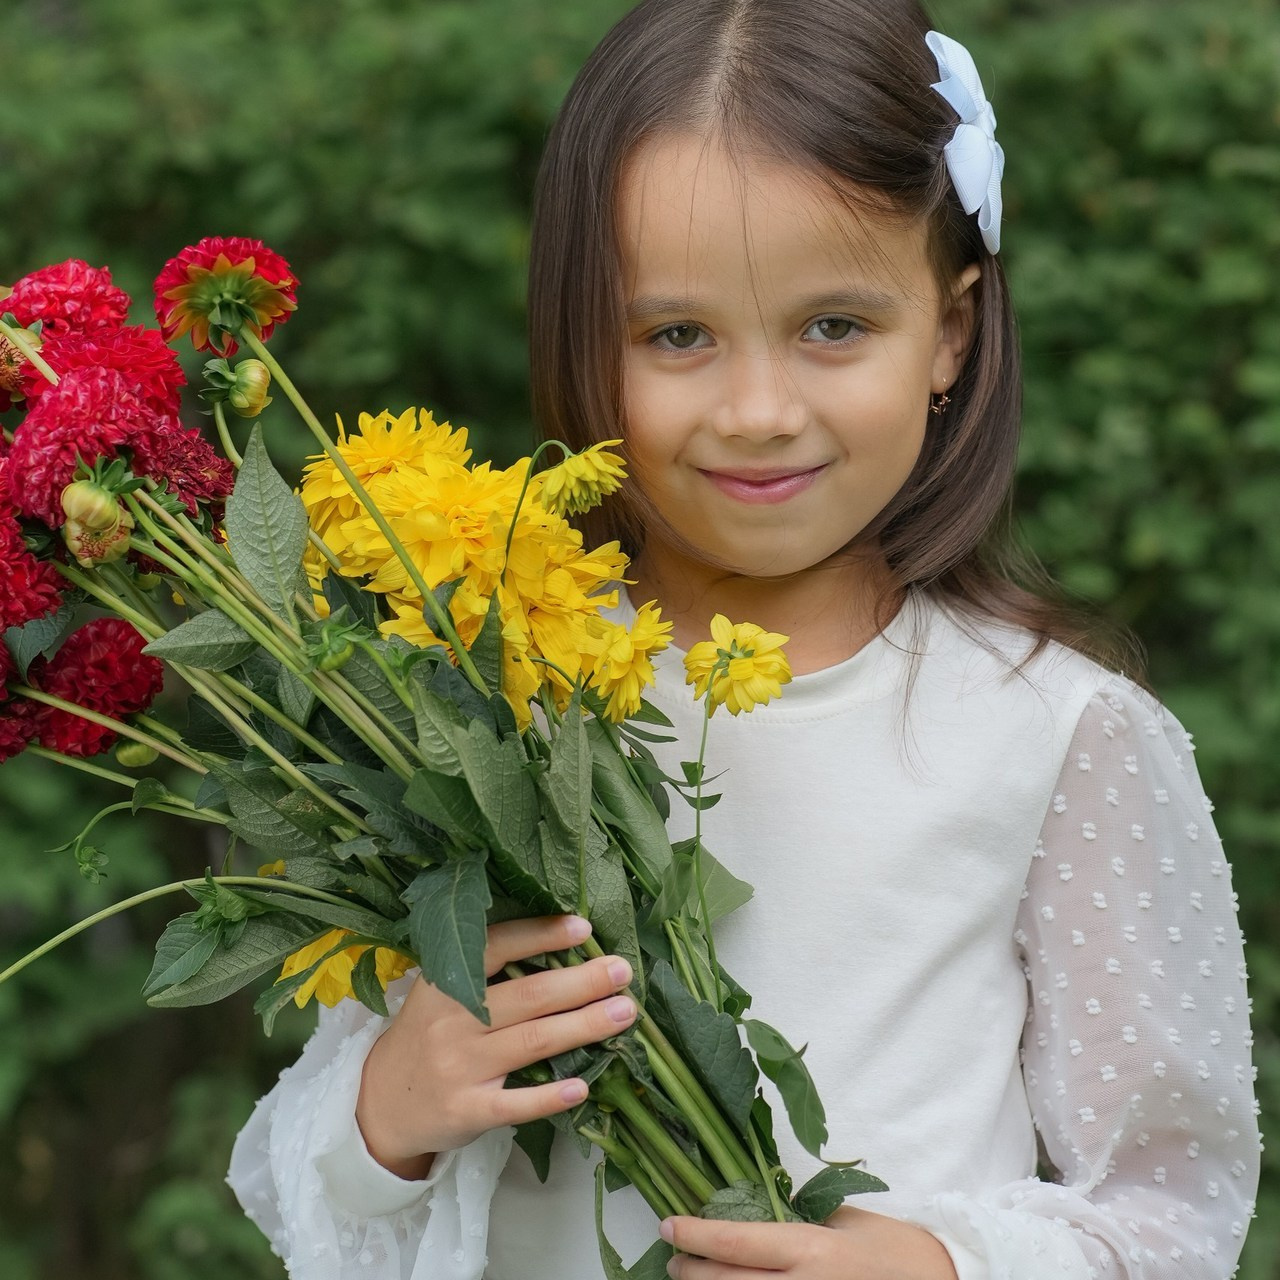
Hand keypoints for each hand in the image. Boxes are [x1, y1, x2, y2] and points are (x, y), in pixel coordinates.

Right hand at [356, 914, 635, 1178]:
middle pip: (529, 996)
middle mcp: (452, 1020)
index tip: (583, 926)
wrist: (381, 1102)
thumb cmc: (430, 1036)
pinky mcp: (465, 1111)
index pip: (497, 947)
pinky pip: (514, 1103)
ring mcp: (459, 1067)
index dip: (540, 935)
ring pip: (532, 1042)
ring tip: (624, 1012)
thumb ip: (488, 974)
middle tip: (623, 971)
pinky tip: (582, 1087)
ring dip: (583, 1026)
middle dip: (582, 981)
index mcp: (446, 982)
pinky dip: (549, 1097)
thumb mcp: (442, 994)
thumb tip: (565, 950)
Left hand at [660, 1205, 958, 1279]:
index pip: (735, 1242)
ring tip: (694, 1278)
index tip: (667, 1225)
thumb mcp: (839, 1221)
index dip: (694, 1234)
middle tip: (674, 1256)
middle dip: (691, 1270)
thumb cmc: (891, 1248)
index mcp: (811, 1250)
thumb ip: (794, 1220)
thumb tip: (748, 1213)